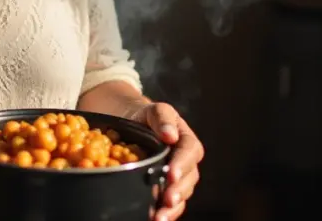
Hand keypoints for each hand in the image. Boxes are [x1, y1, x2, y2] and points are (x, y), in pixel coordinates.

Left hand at [138, 103, 203, 220]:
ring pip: (181, 195)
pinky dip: (165, 213)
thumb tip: (170, 135)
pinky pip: (170, 204)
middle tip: (167, 200)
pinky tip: (154, 219)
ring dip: (172, 208)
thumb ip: (162, 117)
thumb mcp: (154, 110)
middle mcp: (186, 162)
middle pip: (188, 179)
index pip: (189, 153)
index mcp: (187, 141)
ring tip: (160, 217)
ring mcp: (177, 178)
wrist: (132, 125)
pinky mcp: (166, 190)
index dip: (182, 164)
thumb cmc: (146, 117)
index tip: (171, 174)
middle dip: (178, 191)